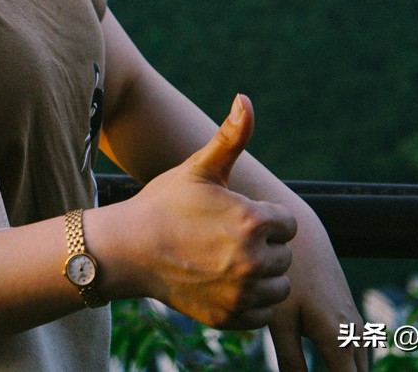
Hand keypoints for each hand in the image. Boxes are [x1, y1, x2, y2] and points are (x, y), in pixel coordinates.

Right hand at [120, 94, 296, 328]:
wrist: (130, 249)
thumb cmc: (166, 202)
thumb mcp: (199, 166)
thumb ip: (231, 136)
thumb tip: (246, 99)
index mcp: (252, 220)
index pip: (288, 223)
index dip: (265, 217)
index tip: (237, 214)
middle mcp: (253, 260)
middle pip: (284, 256)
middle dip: (264, 246)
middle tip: (227, 237)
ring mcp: (242, 293)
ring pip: (279, 287)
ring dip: (262, 276)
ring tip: (228, 260)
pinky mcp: (231, 318)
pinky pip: (262, 315)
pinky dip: (250, 303)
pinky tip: (224, 283)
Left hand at [265, 201, 366, 371]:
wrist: (303, 236)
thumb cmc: (287, 278)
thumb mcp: (281, 322)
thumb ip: (291, 363)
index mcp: (339, 340)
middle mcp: (354, 335)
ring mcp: (356, 324)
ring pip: (362, 368)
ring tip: (325, 370)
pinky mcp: (351, 316)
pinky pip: (360, 355)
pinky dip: (351, 369)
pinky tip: (334, 370)